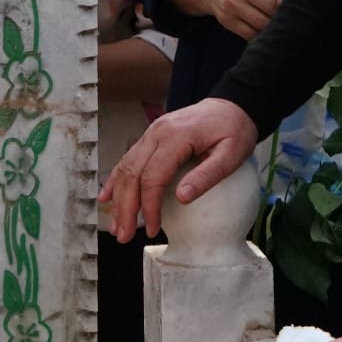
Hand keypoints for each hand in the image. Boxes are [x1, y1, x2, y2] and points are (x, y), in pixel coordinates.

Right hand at [99, 97, 254, 241]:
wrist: (233, 104)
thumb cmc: (235, 130)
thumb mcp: (231, 155)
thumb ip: (206, 176)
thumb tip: (181, 199)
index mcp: (177, 137)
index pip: (153, 177)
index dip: (149, 206)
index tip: (152, 228)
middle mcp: (157, 133)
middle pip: (132, 174)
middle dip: (125, 208)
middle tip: (124, 237)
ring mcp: (152, 133)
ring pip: (126, 167)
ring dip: (118, 198)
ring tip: (117, 226)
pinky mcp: (152, 136)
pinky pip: (129, 158)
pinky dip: (116, 179)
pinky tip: (107, 197)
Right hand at [184, 0, 290, 39]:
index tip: (298, 3)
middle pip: (272, 7)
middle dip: (283, 14)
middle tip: (290, 18)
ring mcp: (232, 5)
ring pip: (263, 23)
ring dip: (273, 26)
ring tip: (278, 25)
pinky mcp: (227, 21)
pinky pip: (251, 34)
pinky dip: (260, 35)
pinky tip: (265, 31)